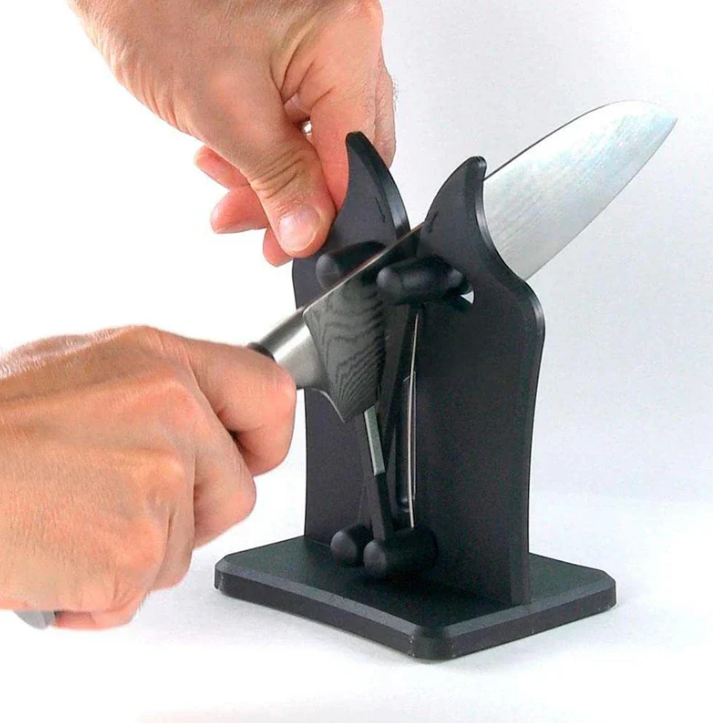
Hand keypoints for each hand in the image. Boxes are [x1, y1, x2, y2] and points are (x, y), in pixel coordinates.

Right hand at [0, 327, 294, 628]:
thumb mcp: (86, 366)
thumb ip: (160, 386)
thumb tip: (204, 409)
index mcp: (163, 365)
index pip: (267, 393)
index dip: (265, 436)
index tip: (251, 455)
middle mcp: (173, 415)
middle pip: (235, 490)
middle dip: (192, 511)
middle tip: (125, 502)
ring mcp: (159, 483)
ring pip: (187, 546)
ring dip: (139, 550)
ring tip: (75, 517)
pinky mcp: (136, 549)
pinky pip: (144, 588)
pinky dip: (104, 590)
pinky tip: (60, 551)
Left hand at [69, 0, 394, 264]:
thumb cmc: (157, 6)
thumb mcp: (225, 111)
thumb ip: (278, 179)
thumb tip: (309, 232)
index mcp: (344, 40)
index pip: (359, 154)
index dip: (329, 210)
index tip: (299, 242)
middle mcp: (346, 38)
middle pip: (344, 152)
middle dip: (299, 197)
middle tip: (264, 230)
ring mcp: (323, 45)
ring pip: (321, 143)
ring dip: (276, 178)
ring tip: (229, 191)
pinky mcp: (297, 54)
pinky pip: (300, 121)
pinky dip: (268, 151)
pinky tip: (230, 159)